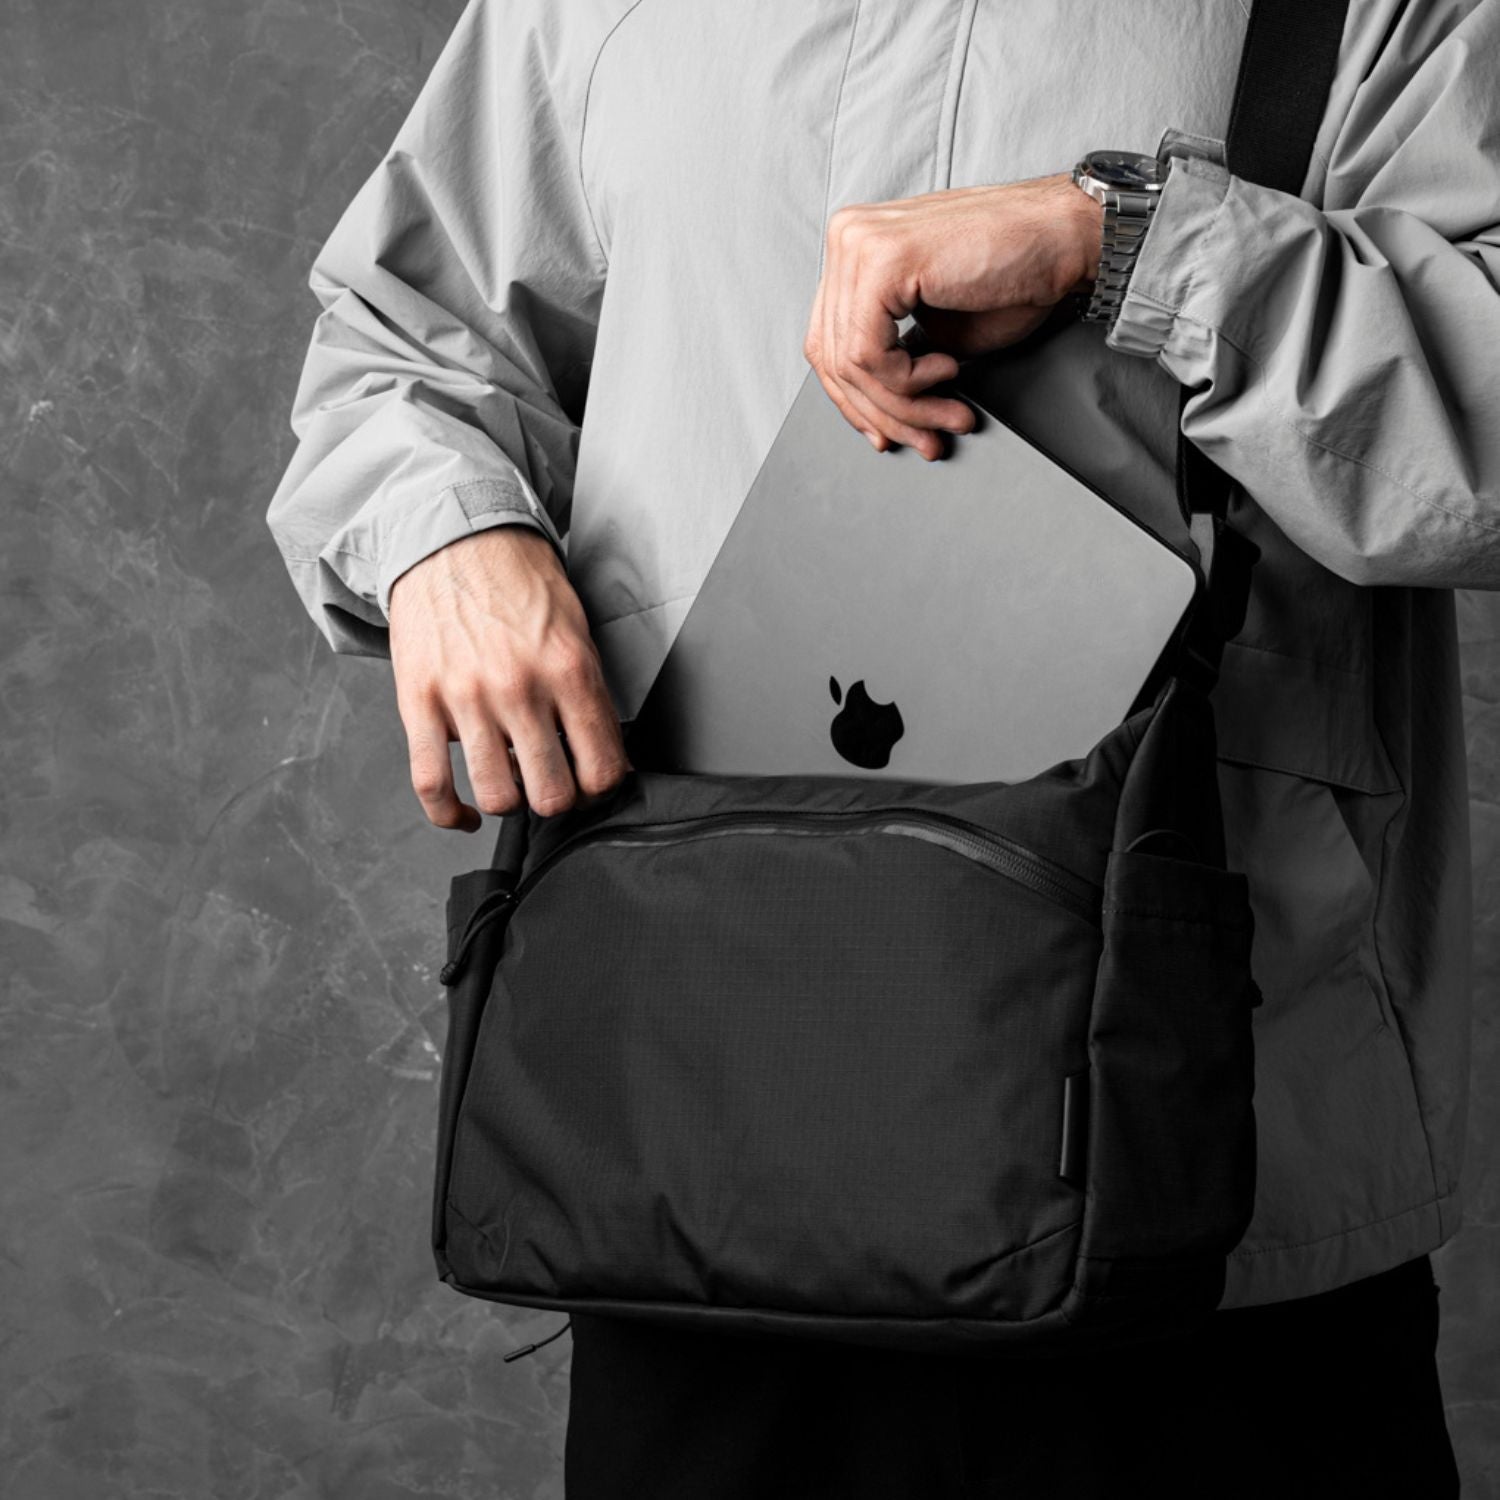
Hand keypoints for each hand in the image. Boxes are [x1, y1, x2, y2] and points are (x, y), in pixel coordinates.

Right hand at [388, 525, 630, 828]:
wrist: (451, 539)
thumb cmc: (518, 581)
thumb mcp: (576, 630)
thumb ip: (590, 694)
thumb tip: (604, 754)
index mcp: (568, 670)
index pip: (601, 768)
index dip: (602, 788)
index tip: (592, 782)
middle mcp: (519, 688)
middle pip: (552, 795)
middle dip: (558, 798)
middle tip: (553, 783)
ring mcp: (466, 698)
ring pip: (497, 796)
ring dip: (510, 801)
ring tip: (513, 783)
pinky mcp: (419, 701)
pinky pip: (430, 784)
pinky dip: (449, 813)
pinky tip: (466, 813)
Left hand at [803, 171, 1101, 458]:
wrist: (1065, 238)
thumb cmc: (1015, 274)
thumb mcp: (934, 330)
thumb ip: (892, 358)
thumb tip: (870, 410)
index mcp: (854, 248)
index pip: (827, 341)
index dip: (857, 402)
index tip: (888, 436)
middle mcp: (847, 237)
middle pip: (832, 356)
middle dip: (882, 414)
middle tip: (925, 438)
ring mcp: (859, 244)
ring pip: (851, 363)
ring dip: (905, 406)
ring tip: (949, 413)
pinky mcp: (881, 262)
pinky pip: (870, 354)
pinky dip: (909, 382)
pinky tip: (949, 370)